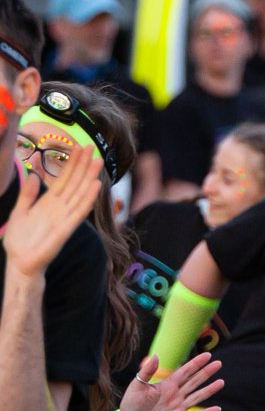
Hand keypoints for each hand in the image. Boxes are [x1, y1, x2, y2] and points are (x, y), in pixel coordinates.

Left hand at [3, 151, 102, 279]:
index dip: (71, 163)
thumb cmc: (20, 241)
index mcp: (49, 203)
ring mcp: (64, 218)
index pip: (63, 179)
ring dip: (90, 177)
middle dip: (83, 165)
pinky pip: (79, 211)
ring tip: (98, 161)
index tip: (78, 147)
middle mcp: (60, 209)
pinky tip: (95, 186)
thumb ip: (28, 195)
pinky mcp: (65, 229)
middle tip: (93, 147)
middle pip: (75, 183)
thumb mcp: (20, 211)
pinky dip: (88, 198)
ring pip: (80, 193)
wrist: (20, 263)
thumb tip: (33, 176)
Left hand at [116, 353, 222, 410]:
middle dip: (206, 373)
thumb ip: (147, 371)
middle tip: (218, 364)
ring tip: (221, 382)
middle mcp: (176, 395)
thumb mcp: (137, 385)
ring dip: (210, 390)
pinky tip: (218, 409)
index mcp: (167, 385)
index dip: (196, 363)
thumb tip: (156, 356)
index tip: (207, 355)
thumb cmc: (131, 405)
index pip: (185, 371)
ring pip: (198, 396)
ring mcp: (179, 408)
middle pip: (195, 381)